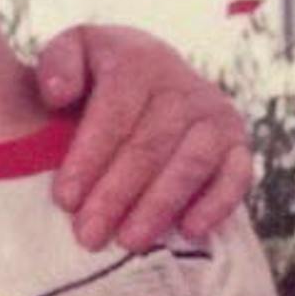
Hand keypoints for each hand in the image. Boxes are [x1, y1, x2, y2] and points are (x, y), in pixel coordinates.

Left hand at [36, 23, 252, 251]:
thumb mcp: (71, 52)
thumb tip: (58, 94)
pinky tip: (189, 231)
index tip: (65, 200)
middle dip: (116, 195)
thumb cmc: (97, 73)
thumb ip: (56, 65)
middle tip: (88, 236)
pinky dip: (217, 204)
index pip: (113, 114)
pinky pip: (236, 176)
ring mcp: (216, 113)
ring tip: (129, 242)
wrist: (149, 73)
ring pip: (189, 165)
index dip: (89, 159)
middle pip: (148, 147)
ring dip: (159, 206)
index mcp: (138, 60)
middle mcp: (183, 85)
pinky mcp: (237, 142)